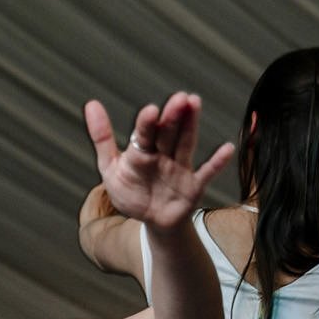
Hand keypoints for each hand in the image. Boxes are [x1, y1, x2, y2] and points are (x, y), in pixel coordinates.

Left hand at [84, 93, 232, 232]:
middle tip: (179, 98)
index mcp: (142, 151)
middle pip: (168, 134)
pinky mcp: (193, 186)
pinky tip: (226, 149)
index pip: (145, 134)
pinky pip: (206, 174)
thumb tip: (91, 104)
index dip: (147, 123)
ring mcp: (180, 169)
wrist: (151, 220)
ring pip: (185, 145)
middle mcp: (163, 155)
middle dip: (172, 117)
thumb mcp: (111, 167)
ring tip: (195, 103)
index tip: (150, 110)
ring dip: (190, 126)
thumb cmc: (132, 191)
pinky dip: (216, 164)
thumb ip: (102, 138)